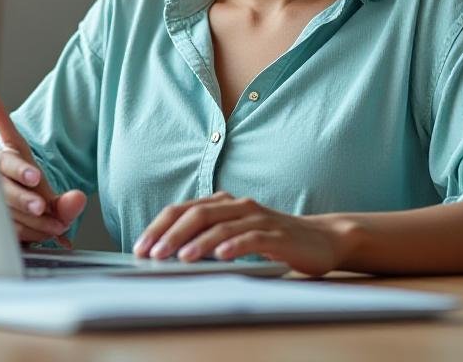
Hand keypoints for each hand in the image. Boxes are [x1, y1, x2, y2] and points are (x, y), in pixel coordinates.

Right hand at [0, 73, 86, 246]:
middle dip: (22, 188)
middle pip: (4, 167)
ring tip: (55, 225)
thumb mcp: (60, 203)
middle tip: (42, 203)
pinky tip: (41, 233)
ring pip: (6, 200)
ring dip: (32, 218)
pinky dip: (28, 232)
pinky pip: (6, 223)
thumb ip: (69, 203)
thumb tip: (76, 201)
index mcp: (14, 151)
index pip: (2, 123)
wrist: (29, 226)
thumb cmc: (40, 203)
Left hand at [133, 191, 353, 275]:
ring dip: (198, 243)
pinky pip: (253, 238)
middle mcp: (239, 206)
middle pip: (198, 214)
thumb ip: (208, 237)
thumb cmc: (273, 239)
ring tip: (179, 258)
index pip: (184, 209)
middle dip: (171, 234)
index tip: (140, 247)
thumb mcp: (236, 234)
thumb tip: (168, 254)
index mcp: (224, 203)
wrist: (321, 239)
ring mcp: (260, 218)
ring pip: (222, 226)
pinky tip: (221, 257)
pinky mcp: (278, 235)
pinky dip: (235, 246)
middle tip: (152, 254)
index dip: (160, 226)